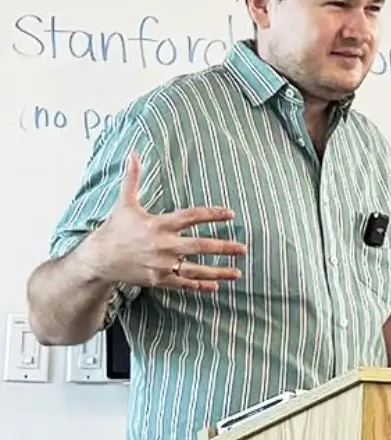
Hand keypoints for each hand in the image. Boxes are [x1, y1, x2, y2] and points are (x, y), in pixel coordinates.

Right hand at [79, 153, 247, 291]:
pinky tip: (215, 286)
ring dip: (218, 272)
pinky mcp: (158, 280)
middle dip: (224, 248)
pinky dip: (199, 286)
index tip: (231, 214)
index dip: (213, 214)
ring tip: (238, 273)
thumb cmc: (114, 229)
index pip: (192, 217)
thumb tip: (134, 154)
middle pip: (200, 246)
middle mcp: (163, 245)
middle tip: (243, 248)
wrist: (98, 259)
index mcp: (159, 224)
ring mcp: (161, 265)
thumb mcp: (124, 203)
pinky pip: (183, 283)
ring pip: (195, 269)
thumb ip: (133, 178)